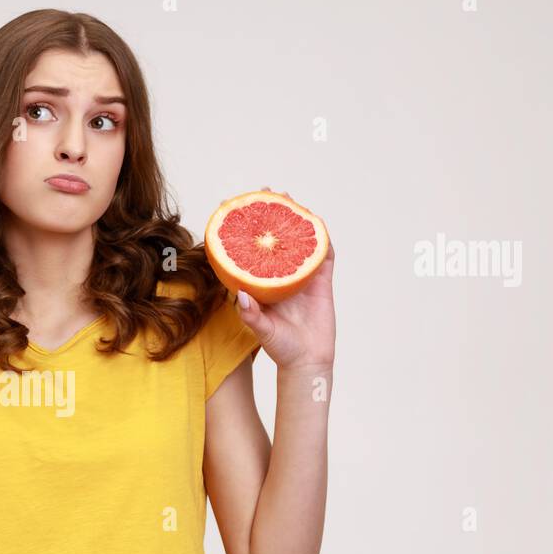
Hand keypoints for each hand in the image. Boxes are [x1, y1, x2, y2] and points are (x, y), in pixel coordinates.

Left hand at [232, 187, 335, 370]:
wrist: (307, 361)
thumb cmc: (280, 347)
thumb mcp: (261, 330)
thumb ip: (251, 315)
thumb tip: (241, 295)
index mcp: (261, 284)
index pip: (248, 252)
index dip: (241, 231)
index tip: (230, 208)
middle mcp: (279, 276)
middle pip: (275, 238)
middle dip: (270, 214)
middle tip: (263, 192)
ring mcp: (301, 277)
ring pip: (298, 241)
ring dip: (295, 219)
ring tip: (288, 199)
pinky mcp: (321, 282)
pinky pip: (323, 257)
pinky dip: (320, 240)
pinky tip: (316, 224)